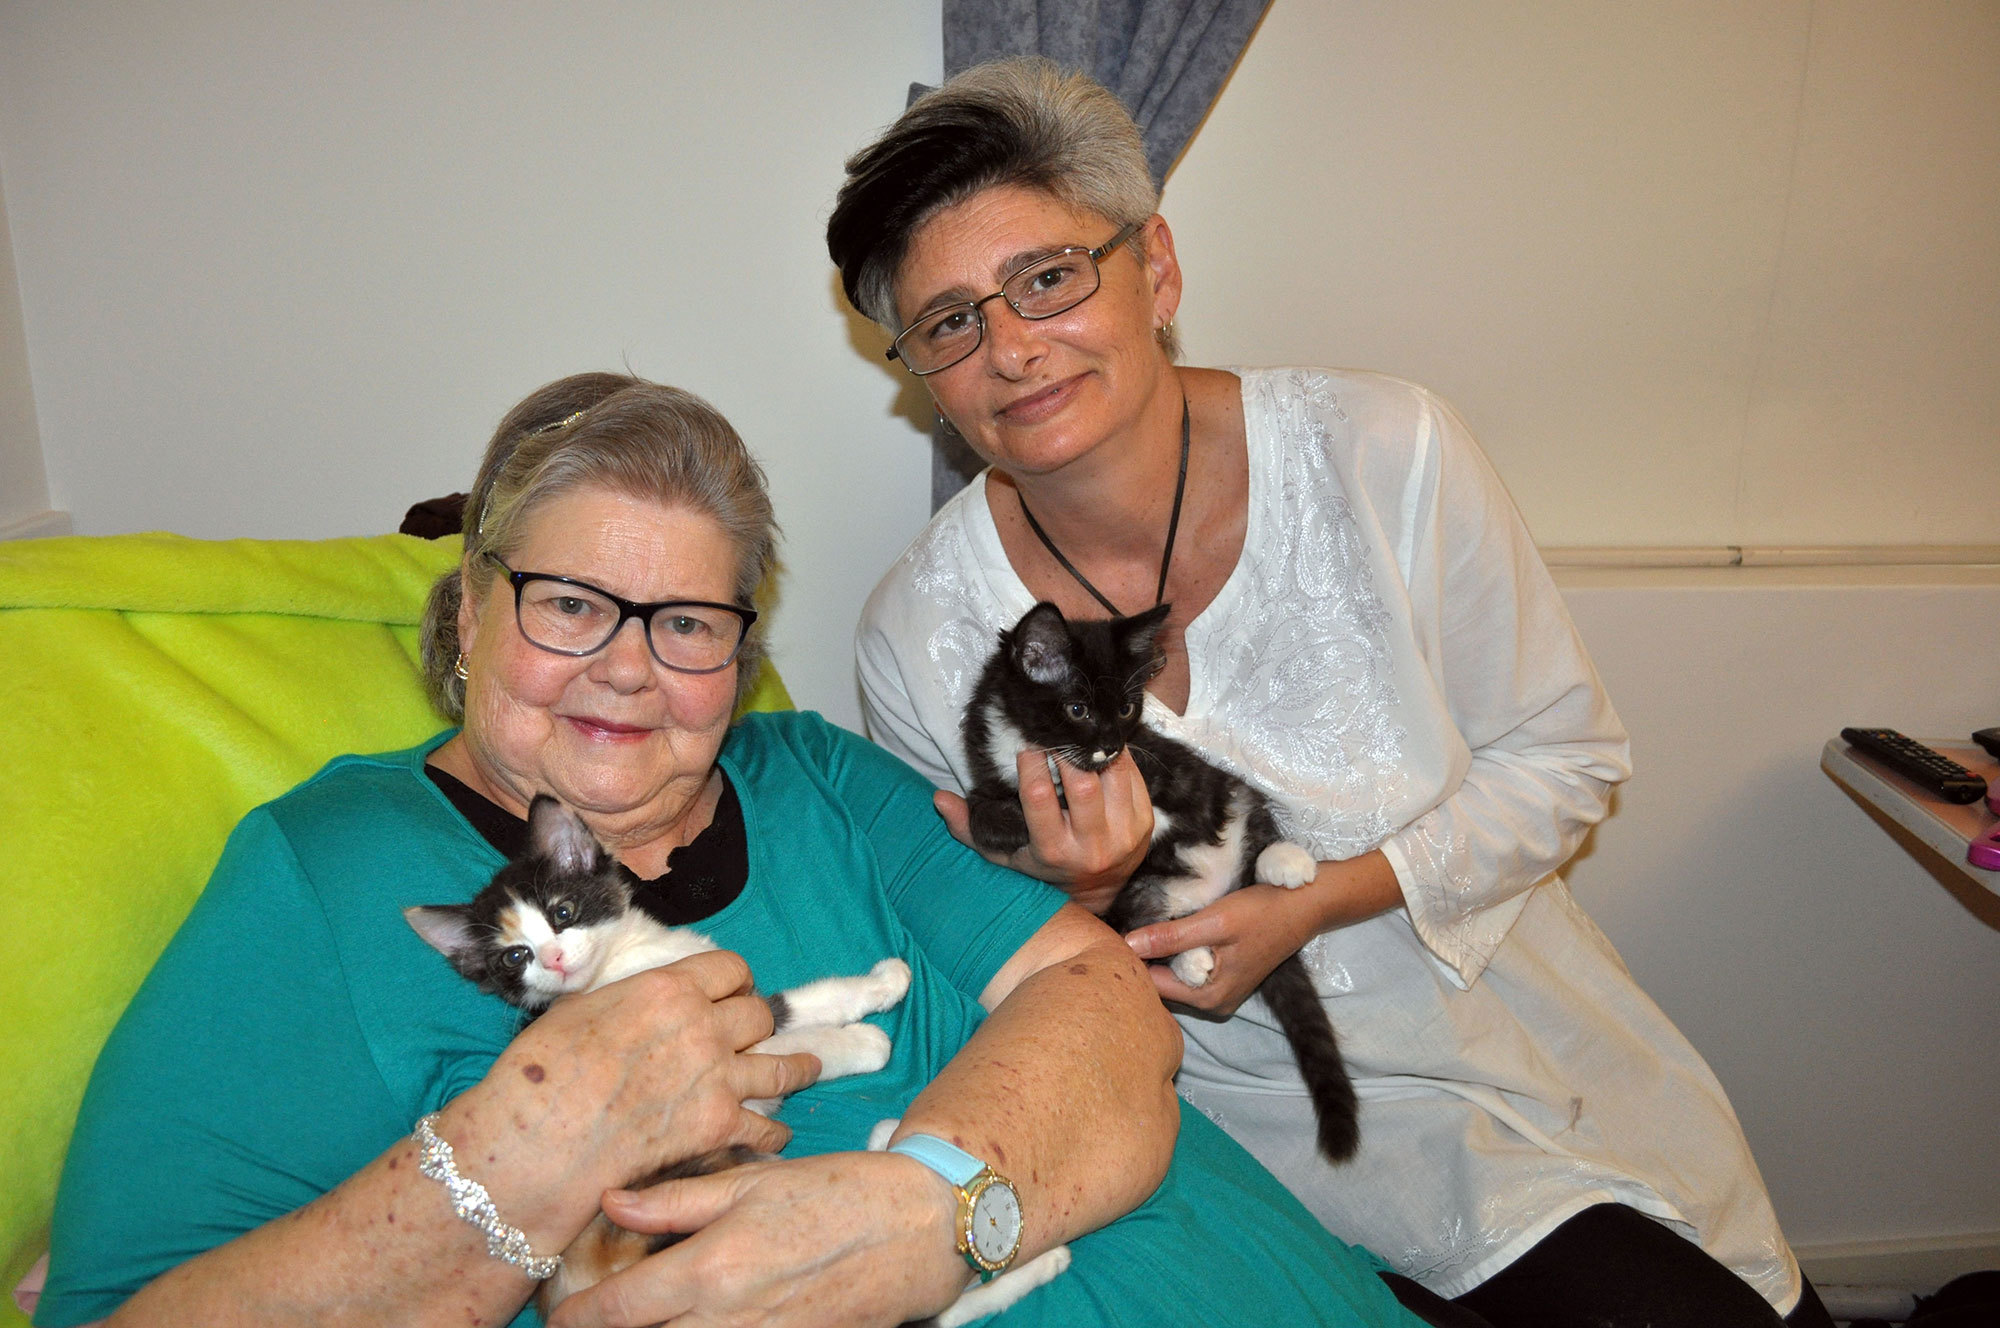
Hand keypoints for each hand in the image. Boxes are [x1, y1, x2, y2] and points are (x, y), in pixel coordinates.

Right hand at [456, 949, 824, 1229]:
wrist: (541, 1137)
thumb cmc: (543, 1069)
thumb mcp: (580, 1007)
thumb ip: (624, 999)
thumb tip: (630, 1004)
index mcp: (671, 987)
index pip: (729, 968)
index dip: (735, 981)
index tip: (733, 992)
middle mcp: (704, 1025)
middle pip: (758, 1013)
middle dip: (756, 1021)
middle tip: (753, 1033)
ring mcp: (718, 1077)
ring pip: (781, 1065)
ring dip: (797, 1067)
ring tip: (809, 1068)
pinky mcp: (718, 1127)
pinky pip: (767, 1127)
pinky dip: (774, 1132)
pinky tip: (776, 1135)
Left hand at [545, 1151, 966, 1327]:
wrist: (919, 1229)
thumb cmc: (836, 1191)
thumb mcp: (752, 1181)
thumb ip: (676, 1200)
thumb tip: (610, 1202)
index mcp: (711, 1267)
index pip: (617, 1311)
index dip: (575, 1319)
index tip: (556, 1318)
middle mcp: (728, 1317)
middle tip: (593, 1319)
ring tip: (644, 1320)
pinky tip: (699, 1323)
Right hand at [935, 748, 1152, 913]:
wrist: (1097, 892)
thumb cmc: (1042, 867)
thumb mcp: (1002, 853)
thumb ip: (968, 829)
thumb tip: (939, 798)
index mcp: (1054, 851)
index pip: (1039, 797)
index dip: (1031, 764)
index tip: (1026, 747)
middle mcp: (1093, 846)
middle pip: (1083, 783)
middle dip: (1067, 753)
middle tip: (1056, 737)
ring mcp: (1125, 835)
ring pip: (1114, 775)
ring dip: (1095, 751)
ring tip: (1078, 740)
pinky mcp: (1145, 823)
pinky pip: (1134, 778)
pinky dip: (1117, 759)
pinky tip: (1100, 752)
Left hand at [1123, 884, 1326, 1015]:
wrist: (1302, 907)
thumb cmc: (1261, 913)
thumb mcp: (1213, 922)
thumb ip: (1171, 937)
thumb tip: (1127, 945)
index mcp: (1209, 997)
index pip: (1151, 985)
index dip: (1132, 960)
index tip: (1115, 933)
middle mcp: (1212, 1003)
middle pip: (1160, 984)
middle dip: (1144, 958)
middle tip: (1126, 925)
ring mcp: (1218, 993)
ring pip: (1172, 977)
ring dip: (1159, 954)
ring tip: (1145, 926)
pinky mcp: (1223, 978)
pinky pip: (1187, 970)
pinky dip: (1175, 953)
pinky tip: (1169, 932)